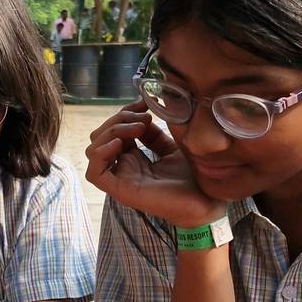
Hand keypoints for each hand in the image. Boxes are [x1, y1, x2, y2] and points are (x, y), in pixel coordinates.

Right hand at [85, 102, 222, 227]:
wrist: (207, 199)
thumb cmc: (193, 176)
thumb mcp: (171, 146)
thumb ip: (153, 133)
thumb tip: (141, 114)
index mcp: (134, 157)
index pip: (114, 129)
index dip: (125, 112)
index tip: (144, 103)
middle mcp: (123, 167)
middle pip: (100, 136)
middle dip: (119, 119)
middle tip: (144, 117)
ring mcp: (121, 179)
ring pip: (94, 150)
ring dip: (111, 132)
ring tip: (137, 128)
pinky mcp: (121, 191)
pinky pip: (94, 174)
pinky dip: (100, 154)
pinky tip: (120, 144)